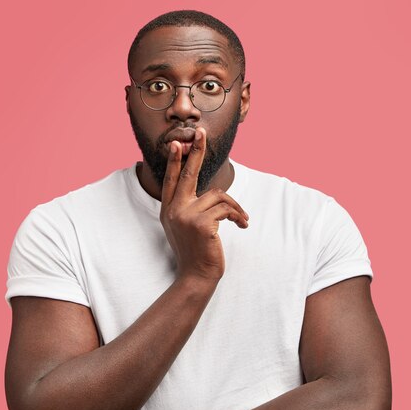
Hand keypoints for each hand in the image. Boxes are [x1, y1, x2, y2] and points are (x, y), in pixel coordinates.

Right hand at [159, 127, 248, 282]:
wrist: (197, 276)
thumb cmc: (197, 252)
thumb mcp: (188, 227)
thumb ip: (191, 208)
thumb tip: (211, 193)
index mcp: (169, 210)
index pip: (171, 180)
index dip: (174, 161)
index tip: (176, 144)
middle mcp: (174, 210)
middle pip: (187, 174)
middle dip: (196, 152)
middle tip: (201, 133)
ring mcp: (186, 216)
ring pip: (218, 195)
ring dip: (234, 207)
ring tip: (242, 220)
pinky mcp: (201, 224)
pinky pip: (226, 209)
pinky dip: (238, 216)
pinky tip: (242, 226)